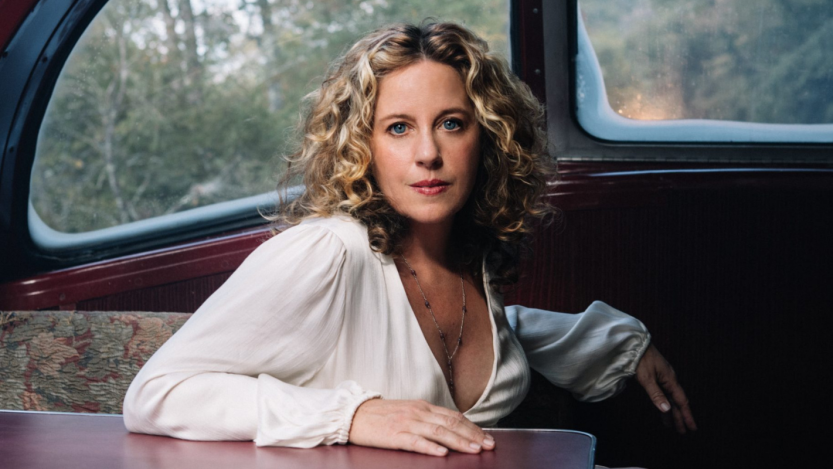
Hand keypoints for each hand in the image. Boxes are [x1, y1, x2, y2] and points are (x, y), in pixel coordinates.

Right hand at [348, 398, 494, 455]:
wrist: (354, 414)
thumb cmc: (382, 415)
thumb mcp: (408, 412)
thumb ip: (428, 418)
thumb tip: (450, 428)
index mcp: (423, 406)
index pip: (453, 416)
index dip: (472, 427)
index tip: (487, 438)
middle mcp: (418, 412)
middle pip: (451, 424)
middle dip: (473, 435)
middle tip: (489, 446)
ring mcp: (407, 423)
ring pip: (438, 432)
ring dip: (459, 442)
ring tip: (473, 450)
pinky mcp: (395, 435)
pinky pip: (416, 441)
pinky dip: (431, 447)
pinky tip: (442, 454)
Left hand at [635, 344, 697, 433]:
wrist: (635, 344)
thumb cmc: (640, 359)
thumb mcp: (647, 378)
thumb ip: (656, 394)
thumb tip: (667, 409)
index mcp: (670, 380)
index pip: (681, 401)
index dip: (686, 415)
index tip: (692, 427)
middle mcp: (669, 380)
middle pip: (677, 402)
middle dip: (680, 417)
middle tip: (683, 432)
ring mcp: (663, 378)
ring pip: (670, 398)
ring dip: (672, 412)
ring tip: (673, 426)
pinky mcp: (656, 377)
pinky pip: (664, 394)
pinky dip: (664, 404)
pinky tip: (663, 410)